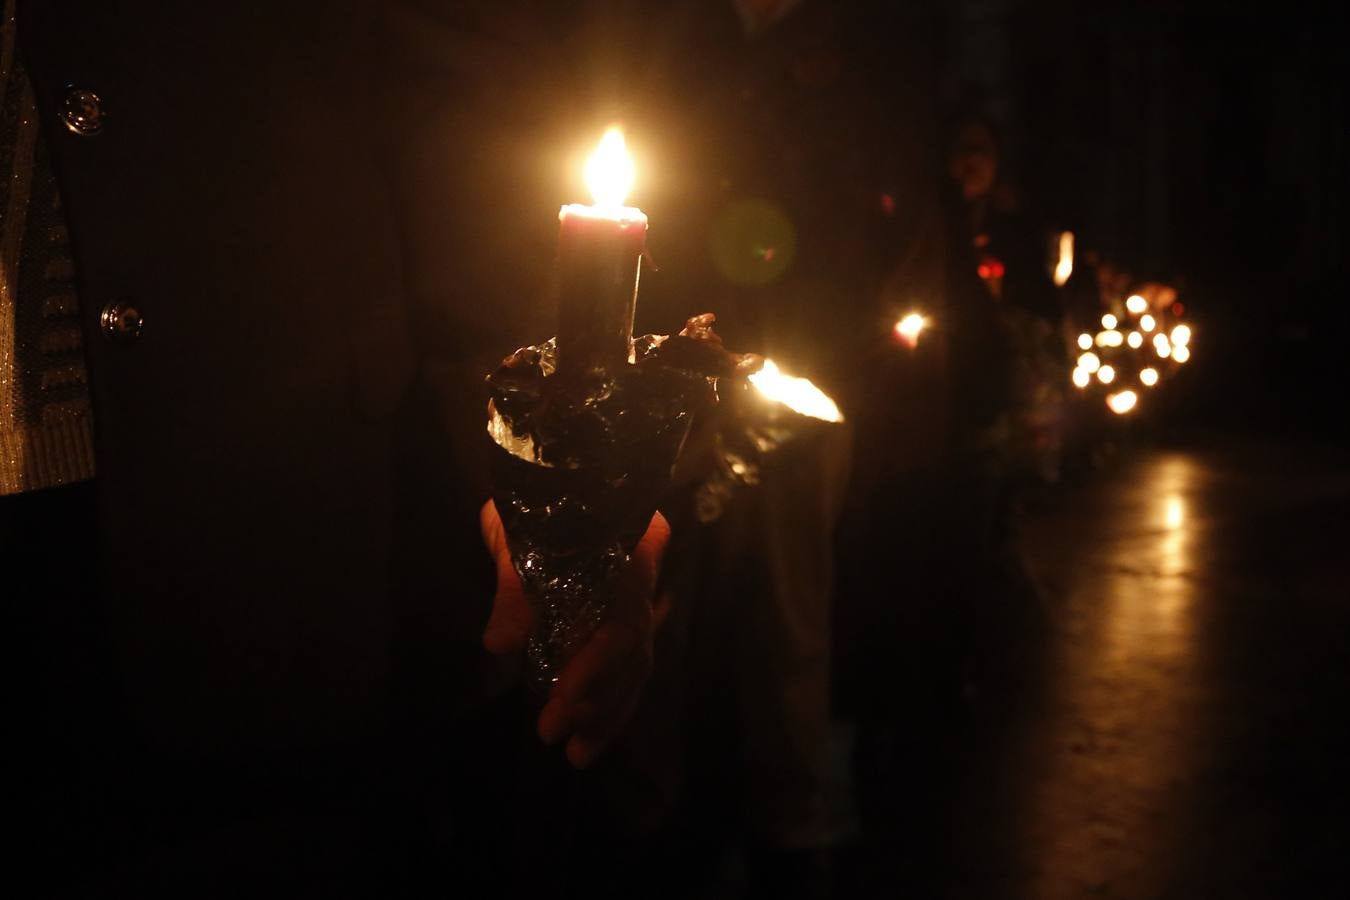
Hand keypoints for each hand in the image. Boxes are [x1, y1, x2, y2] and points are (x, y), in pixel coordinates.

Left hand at [480, 500, 670, 768]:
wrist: (556, 466)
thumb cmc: (537, 498)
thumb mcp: (517, 535)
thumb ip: (514, 587)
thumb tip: (500, 644)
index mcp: (622, 550)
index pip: (622, 615)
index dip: (597, 660)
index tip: (562, 690)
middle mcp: (641, 578)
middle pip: (631, 651)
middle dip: (593, 699)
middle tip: (550, 732)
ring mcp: (636, 601)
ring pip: (635, 668)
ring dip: (605, 714)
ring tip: (575, 755)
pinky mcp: (624, 622)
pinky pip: (628, 671)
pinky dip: (608, 708)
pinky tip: (589, 742)